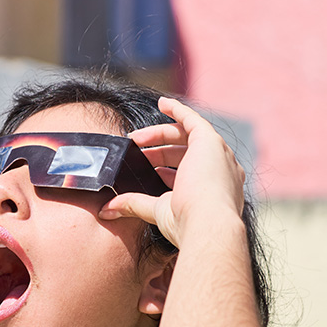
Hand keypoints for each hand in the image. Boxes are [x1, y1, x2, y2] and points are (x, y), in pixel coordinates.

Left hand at [98, 97, 245, 247]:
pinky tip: (162, 103)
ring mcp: (217, 154)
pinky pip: (193, 119)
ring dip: (159, 134)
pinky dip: (178, 109)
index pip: (185, 173)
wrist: (206, 224)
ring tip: (135, 138)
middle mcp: (220, 171)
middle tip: (133, 149)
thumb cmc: (188, 224)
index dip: (162, 168)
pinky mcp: (209, 140)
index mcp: (211, 190)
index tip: (142, 168)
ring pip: (186, 135)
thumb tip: (106, 210)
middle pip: (184, 152)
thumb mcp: (157, 210)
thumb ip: (134, 204)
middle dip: (156, 150)